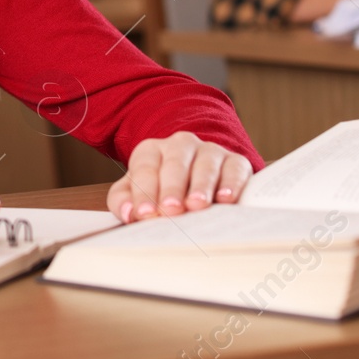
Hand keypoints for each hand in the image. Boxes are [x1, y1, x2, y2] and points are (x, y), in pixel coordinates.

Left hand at [107, 132, 252, 223]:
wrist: (196, 182)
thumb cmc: (160, 191)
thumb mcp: (135, 194)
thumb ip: (123, 201)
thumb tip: (128, 212)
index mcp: (151, 150)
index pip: (145, 168)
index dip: (144, 192)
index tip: (145, 213)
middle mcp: (181, 145)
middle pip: (175, 163)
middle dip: (172, 188)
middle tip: (171, 210)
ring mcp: (210, 151)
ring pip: (205, 164)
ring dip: (201, 186)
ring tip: (197, 205)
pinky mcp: (235, 162)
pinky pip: (235, 169)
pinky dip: (231, 184)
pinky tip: (226, 199)